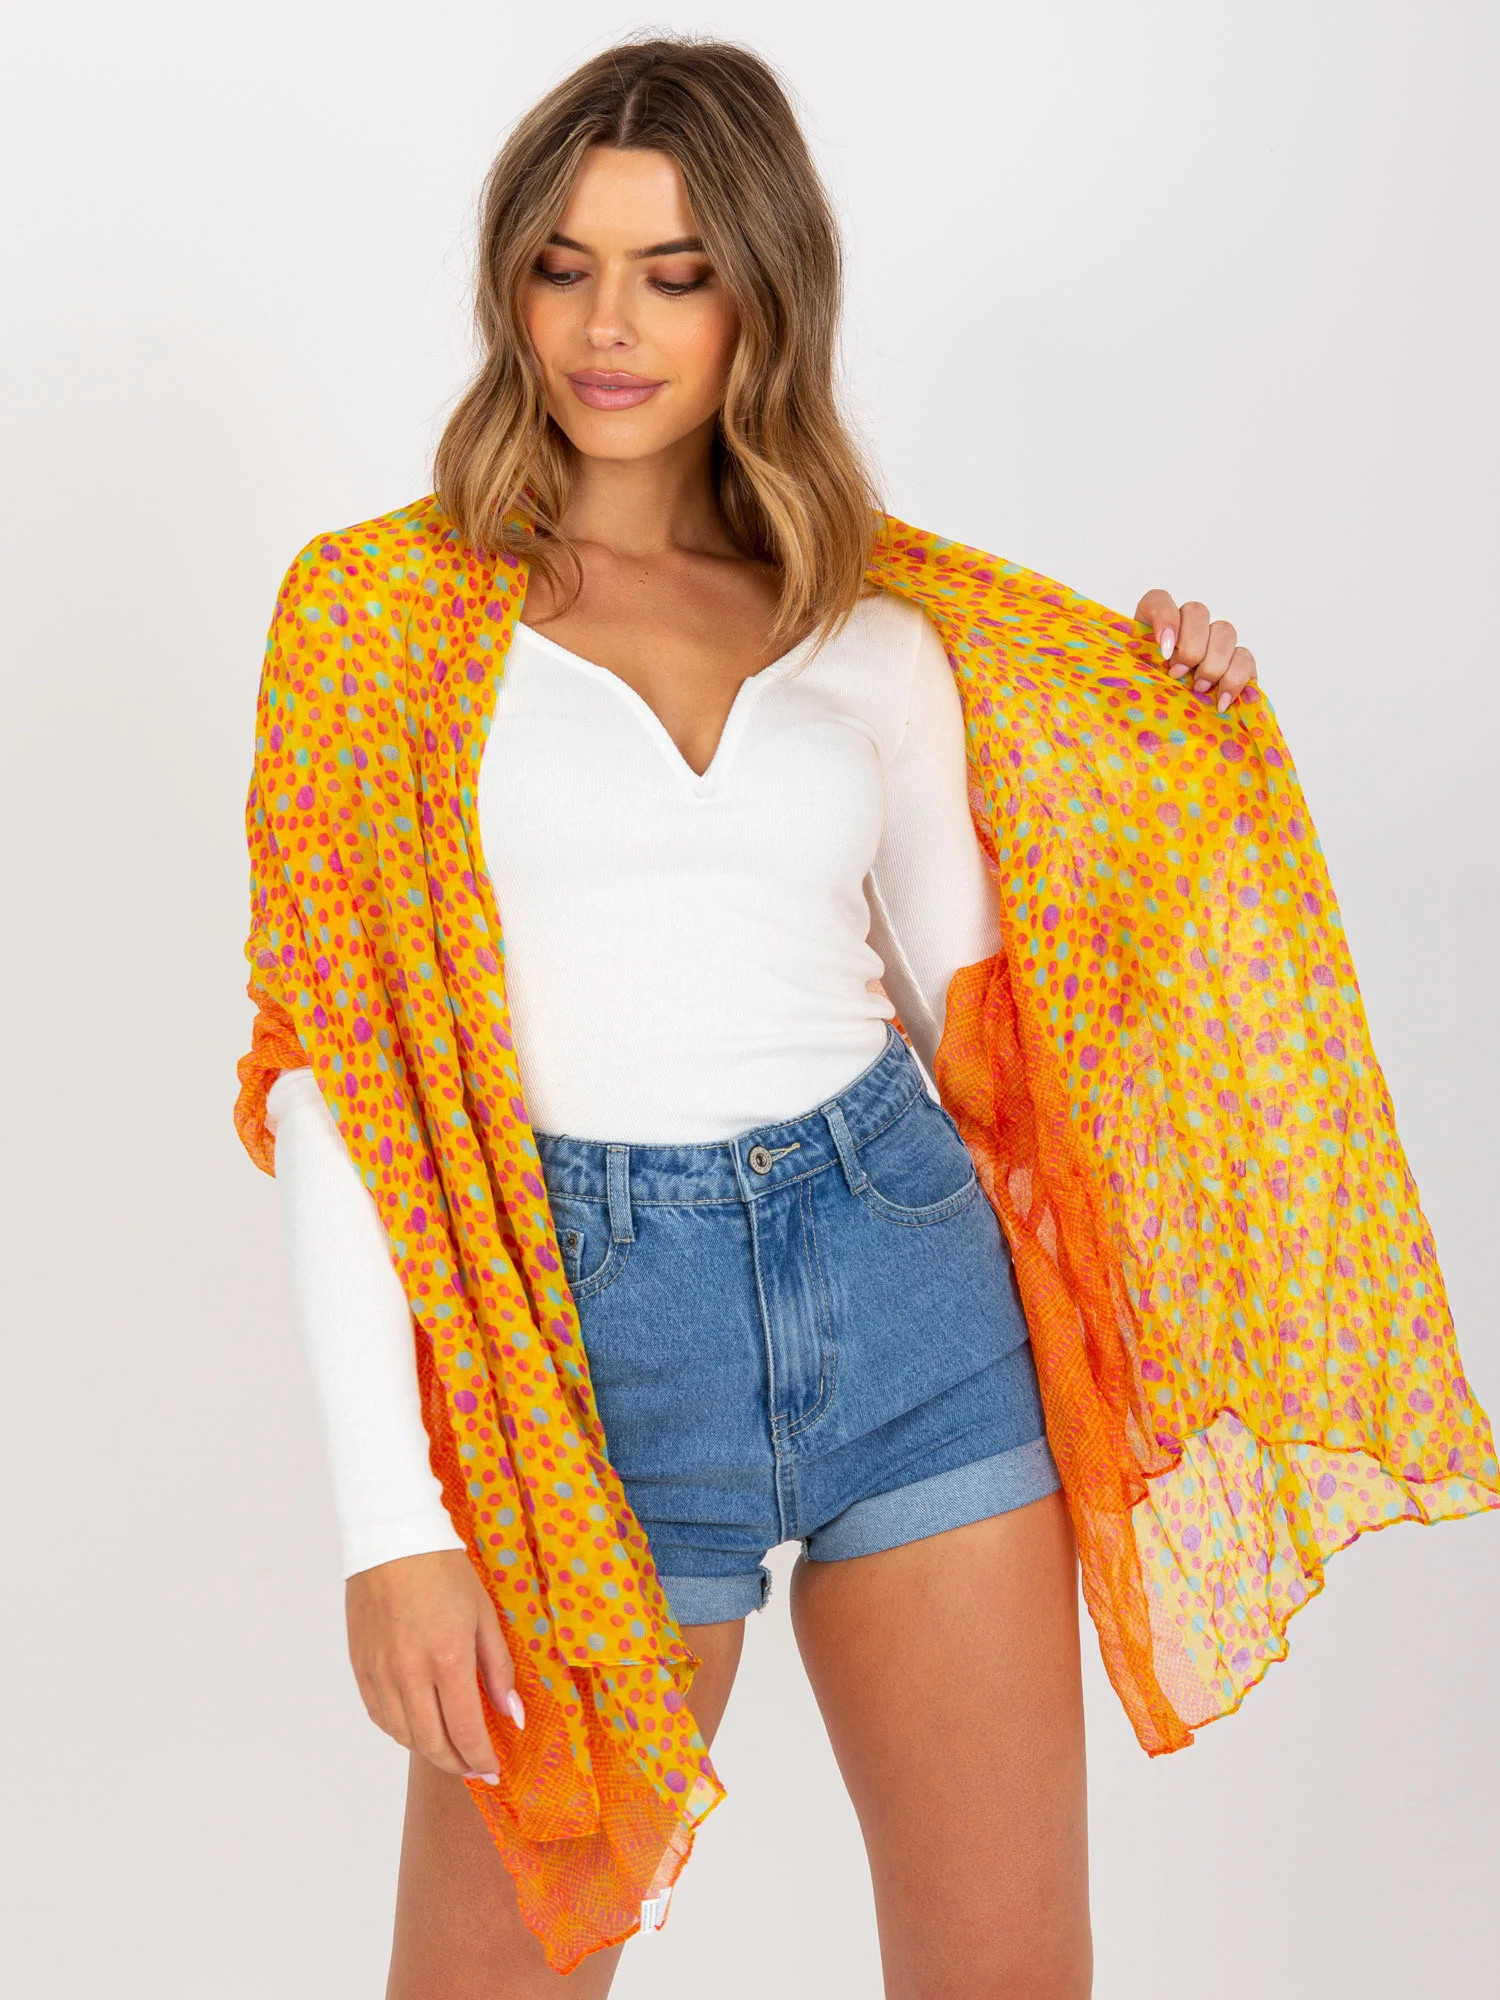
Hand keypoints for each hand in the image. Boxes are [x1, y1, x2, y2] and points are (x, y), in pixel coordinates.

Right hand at [345, 1548, 523, 1783]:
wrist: (392, 1540)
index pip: (465, 1731)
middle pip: (432, 1743)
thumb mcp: (484, 1615)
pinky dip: (401, 1731)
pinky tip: (418, 1726)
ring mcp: (380, 1672)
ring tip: (450, 1749)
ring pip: (403, 1735)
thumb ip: (498, 1669)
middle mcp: (409, 1673)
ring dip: (429, 1751)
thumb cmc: (445, 1572)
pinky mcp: (360, 1666)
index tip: (493, 1770)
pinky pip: (379, 1716)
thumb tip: (511, 1716)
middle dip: (457, 1763)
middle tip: (474, 1767)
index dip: (481, 1758)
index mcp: (447, 1659)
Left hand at [1135, 589, 1258, 713]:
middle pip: (1197, 611)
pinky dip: (1235, 679)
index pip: (1158, 600)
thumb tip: (1141, 672)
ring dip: (1212, 662)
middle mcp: (1188, 627)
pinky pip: (1245, 658)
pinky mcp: (1238, 663)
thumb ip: (1129, 672)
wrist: (1164, 723)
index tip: (1163, 650)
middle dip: (1190, 646)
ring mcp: (1215, 642)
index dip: (1164, 617)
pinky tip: (1221, 700)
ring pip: (1225, 630)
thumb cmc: (1146, 700)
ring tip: (1199, 689)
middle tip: (1177, 675)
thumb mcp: (1131, 684)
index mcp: (1155, 626)